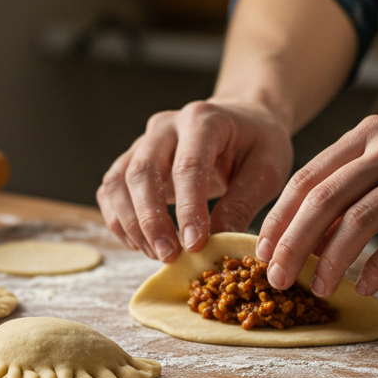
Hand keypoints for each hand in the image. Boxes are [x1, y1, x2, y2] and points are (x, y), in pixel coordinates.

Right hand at [97, 99, 293, 260]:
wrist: (244, 121)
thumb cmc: (259, 144)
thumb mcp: (267, 171)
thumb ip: (242, 204)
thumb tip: (218, 242)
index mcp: (203, 120)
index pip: (188, 166)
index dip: (188, 209)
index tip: (195, 245)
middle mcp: (166, 126)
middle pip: (142, 172)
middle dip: (151, 220)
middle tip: (169, 256)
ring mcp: (143, 141)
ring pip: (119, 181)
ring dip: (131, 224)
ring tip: (157, 254)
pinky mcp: (132, 159)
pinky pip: (111, 190)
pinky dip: (119, 220)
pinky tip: (141, 244)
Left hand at [256, 115, 377, 296]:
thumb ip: (353, 193)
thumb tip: (306, 238)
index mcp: (369, 136)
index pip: (307, 177)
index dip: (278, 218)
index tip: (260, 253)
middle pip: (324, 197)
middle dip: (293, 243)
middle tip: (276, 279)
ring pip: (359, 219)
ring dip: (331, 260)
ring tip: (318, 289)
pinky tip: (366, 287)